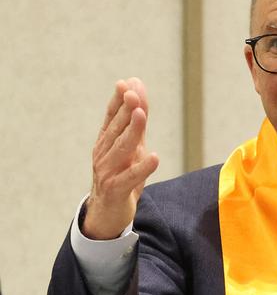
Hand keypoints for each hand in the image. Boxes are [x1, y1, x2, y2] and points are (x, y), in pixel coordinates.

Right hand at [82, 78, 158, 239]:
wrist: (108, 212)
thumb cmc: (121, 174)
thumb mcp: (131, 147)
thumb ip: (137, 122)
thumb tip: (139, 92)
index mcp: (106, 141)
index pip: (112, 117)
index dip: (118, 100)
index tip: (126, 83)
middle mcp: (103, 154)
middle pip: (116, 129)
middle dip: (125, 111)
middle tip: (133, 94)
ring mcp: (107, 172)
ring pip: (121, 149)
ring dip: (132, 131)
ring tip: (141, 115)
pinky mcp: (116, 190)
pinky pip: (130, 178)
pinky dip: (142, 168)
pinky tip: (154, 158)